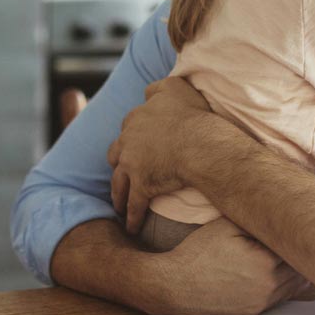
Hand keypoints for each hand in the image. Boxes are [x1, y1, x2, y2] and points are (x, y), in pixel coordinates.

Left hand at [108, 77, 213, 234]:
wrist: (198, 143)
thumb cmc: (191, 115)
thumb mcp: (174, 87)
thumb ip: (158, 87)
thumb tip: (148, 90)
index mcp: (136, 118)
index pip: (129, 126)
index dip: (132, 136)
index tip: (135, 143)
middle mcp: (129, 141)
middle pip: (117, 154)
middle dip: (119, 163)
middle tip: (122, 172)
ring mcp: (132, 165)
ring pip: (119, 182)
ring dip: (118, 193)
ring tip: (118, 203)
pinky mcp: (141, 187)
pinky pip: (134, 205)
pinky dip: (132, 217)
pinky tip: (131, 227)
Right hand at [149, 218, 304, 314]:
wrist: (174, 286)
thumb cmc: (196, 255)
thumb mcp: (225, 226)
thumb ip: (255, 219)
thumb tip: (278, 214)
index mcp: (264, 263)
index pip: (294, 246)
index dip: (297, 233)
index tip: (299, 223)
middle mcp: (267, 286)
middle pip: (299, 267)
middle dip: (299, 251)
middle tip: (302, 236)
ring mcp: (261, 302)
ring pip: (295, 285)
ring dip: (295, 269)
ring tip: (294, 252)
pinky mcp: (253, 312)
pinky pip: (280, 298)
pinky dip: (284, 285)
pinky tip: (281, 272)